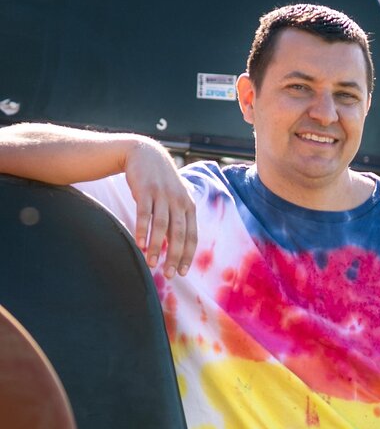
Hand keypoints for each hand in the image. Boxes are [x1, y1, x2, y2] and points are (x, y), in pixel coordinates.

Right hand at [124, 138, 197, 277]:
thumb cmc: (161, 182)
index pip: (192, 235)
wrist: (145, 153)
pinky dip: (142, 230)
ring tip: (151, 263)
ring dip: (156, 247)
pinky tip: (139, 244)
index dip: (187, 255)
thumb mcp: (176, 197)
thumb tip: (180, 246)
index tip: (182, 272)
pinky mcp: (145, 189)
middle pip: (178, 234)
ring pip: (161, 226)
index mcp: (189, 205)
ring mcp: (162, 194)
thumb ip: (180, 219)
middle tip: (168, 275)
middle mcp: (178, 200)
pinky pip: (144, 214)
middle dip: (174, 256)